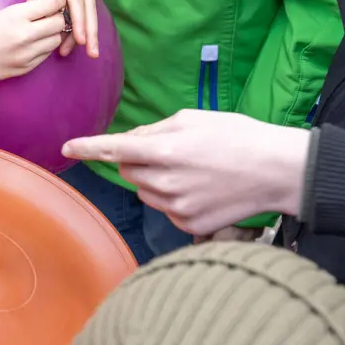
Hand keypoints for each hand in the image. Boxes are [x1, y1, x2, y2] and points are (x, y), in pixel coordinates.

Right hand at [0, 0, 69, 85]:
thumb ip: (23, 7)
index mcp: (16, 17)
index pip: (52, 5)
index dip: (57, 1)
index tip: (56, 1)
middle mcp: (26, 35)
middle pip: (59, 23)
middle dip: (57, 17)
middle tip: (49, 15)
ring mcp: (28, 54)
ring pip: (56, 40)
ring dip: (52, 33)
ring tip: (42, 30)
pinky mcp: (27, 68)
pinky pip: (46, 54)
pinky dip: (44, 47)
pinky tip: (34, 43)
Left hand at [34, 0, 99, 58]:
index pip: (77, 2)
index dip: (78, 21)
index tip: (79, 39)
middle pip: (89, 12)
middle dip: (90, 34)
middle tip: (92, 54)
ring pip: (88, 14)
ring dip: (85, 33)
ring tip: (81, 52)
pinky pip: (84, 11)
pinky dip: (80, 25)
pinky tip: (75, 39)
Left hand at [63, 111, 308, 236]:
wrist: (276, 171)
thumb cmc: (237, 137)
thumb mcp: (195, 118)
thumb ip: (156, 128)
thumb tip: (132, 140)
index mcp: (165, 150)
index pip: (114, 149)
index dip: (88, 148)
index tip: (68, 148)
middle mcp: (166, 182)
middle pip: (129, 170)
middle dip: (139, 159)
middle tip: (172, 150)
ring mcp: (177, 208)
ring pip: (145, 192)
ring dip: (156, 180)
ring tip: (193, 170)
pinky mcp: (189, 226)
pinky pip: (166, 209)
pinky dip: (175, 199)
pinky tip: (202, 189)